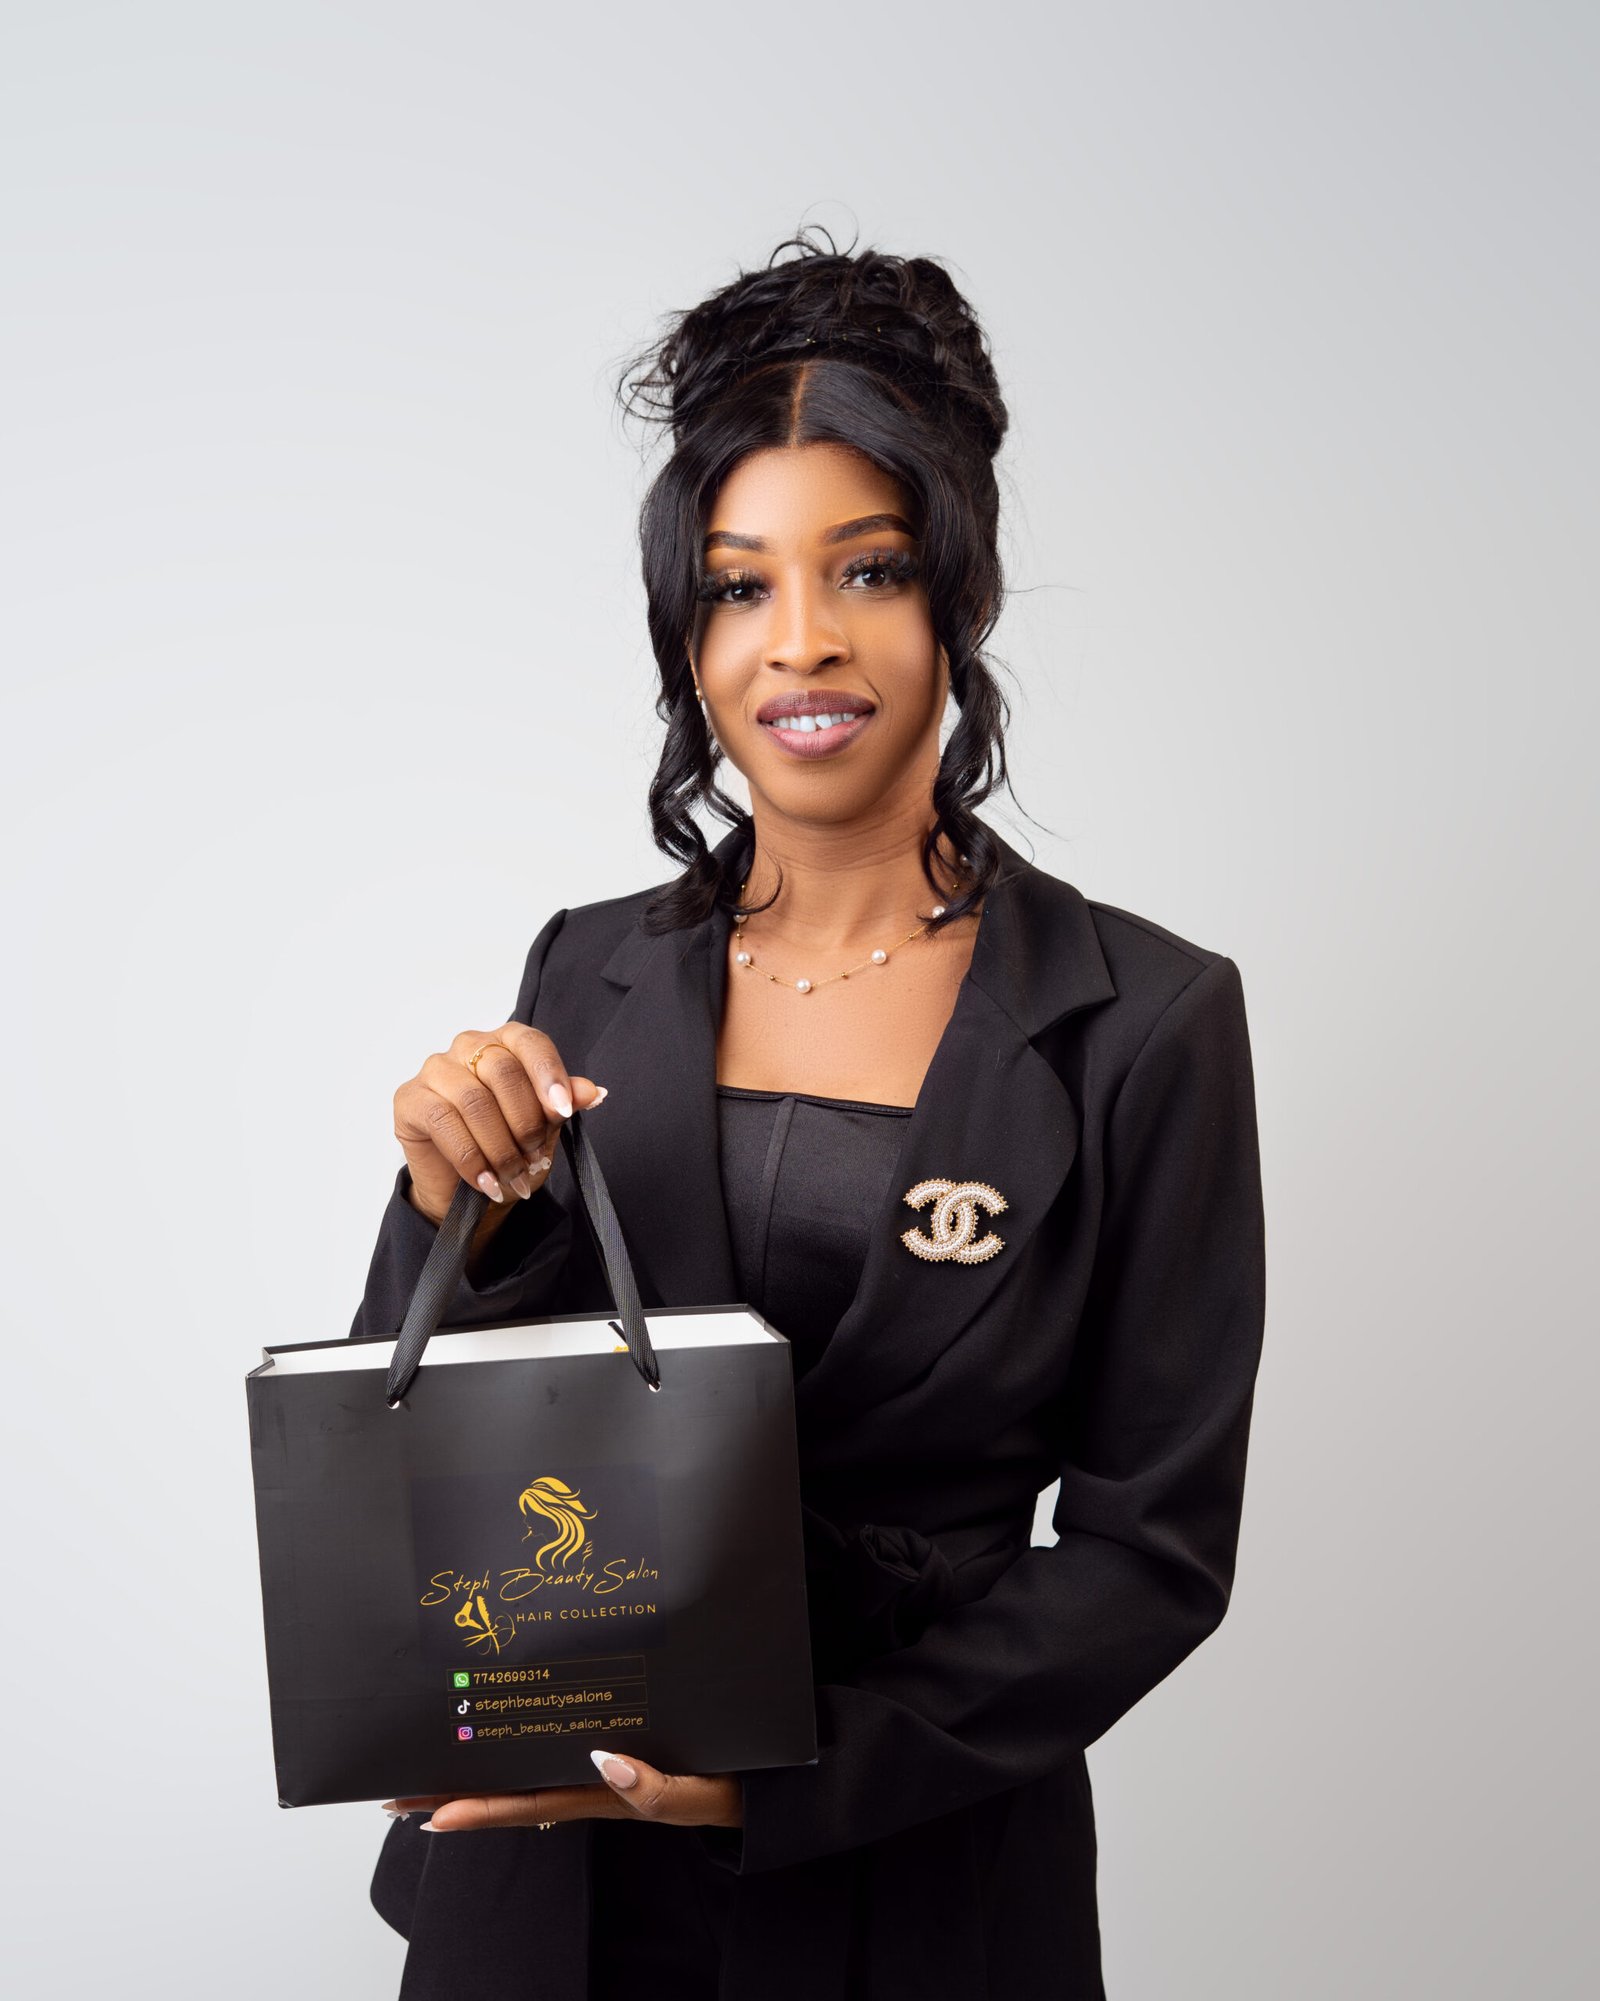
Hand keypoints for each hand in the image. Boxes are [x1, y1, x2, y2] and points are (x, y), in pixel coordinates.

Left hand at [381, 1748, 742, 1831]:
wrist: (769, 1780)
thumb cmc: (735, 1784)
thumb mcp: (701, 1794)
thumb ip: (656, 1785)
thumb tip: (605, 1759)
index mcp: (606, 1795)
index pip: (530, 1805)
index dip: (480, 1809)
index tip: (429, 1813)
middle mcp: (594, 1781)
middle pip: (514, 1790)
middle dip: (457, 1791)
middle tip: (397, 1791)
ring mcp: (603, 1764)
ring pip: (529, 1769)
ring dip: (481, 1769)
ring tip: (429, 1763)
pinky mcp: (620, 1742)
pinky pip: (559, 1747)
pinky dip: (524, 1744)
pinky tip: (503, 1733)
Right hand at [392, 1021, 606, 1225]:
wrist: (467, 1191)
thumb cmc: (507, 1149)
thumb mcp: (545, 1128)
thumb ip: (563, 1104)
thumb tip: (593, 1092)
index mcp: (505, 1043)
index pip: (530, 1043)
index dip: (549, 1075)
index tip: (562, 1110)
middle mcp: (468, 1047)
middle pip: (503, 1071)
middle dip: (525, 1122)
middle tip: (534, 1157)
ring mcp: (435, 1070)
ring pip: (474, 1101)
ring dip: (500, 1147)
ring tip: (514, 1176)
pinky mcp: (409, 1099)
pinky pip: (443, 1122)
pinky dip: (470, 1158)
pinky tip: (486, 1181)